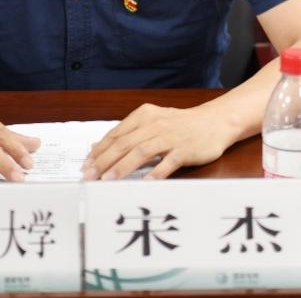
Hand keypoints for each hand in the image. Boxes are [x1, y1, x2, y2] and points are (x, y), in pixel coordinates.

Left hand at [82, 103, 235, 180]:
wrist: (214, 122)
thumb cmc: (180, 125)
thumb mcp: (151, 122)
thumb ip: (126, 134)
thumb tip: (97, 146)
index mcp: (144, 116)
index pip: (116, 135)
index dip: (99, 151)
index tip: (85, 166)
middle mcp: (155, 124)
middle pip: (124, 143)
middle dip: (104, 161)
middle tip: (90, 176)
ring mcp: (171, 137)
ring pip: (142, 151)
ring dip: (123, 167)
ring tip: (108, 181)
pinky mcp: (185, 149)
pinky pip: (168, 162)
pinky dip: (155, 172)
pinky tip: (144, 183)